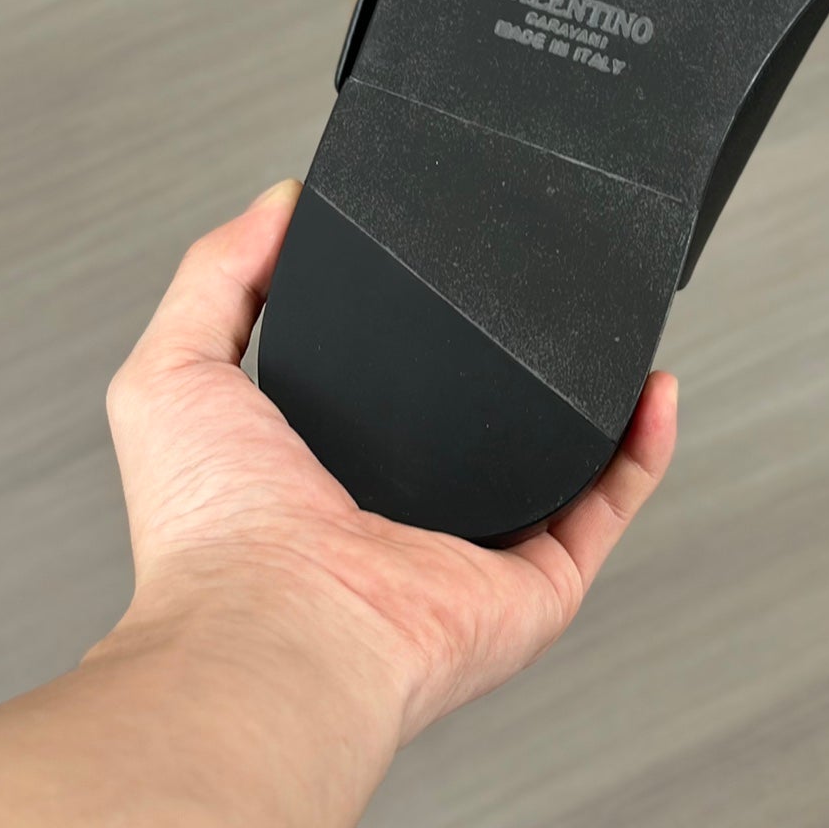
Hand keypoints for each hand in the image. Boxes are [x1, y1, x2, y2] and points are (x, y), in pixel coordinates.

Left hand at [104, 181, 677, 745]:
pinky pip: (609, 506)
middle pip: (483, 433)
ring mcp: (478, 552)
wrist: (275, 623)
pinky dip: (644, 448)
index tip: (450, 278)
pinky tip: (653, 387)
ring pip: (561, 470)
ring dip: (594, 405)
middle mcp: (407, 519)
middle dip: (516, 373)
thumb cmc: (212, 532)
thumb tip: (277, 204)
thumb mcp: (175, 369)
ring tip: (610, 335)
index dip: (418, 341)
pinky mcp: (539, 582)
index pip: (388, 397)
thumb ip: (219, 274)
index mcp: (325, 476)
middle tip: (541, 305)